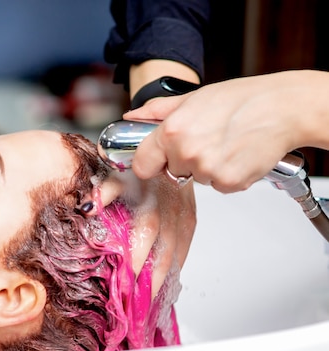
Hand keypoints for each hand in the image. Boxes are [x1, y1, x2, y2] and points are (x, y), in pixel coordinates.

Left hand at [90, 172, 195, 298]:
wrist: (165, 152)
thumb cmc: (135, 165)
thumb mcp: (116, 173)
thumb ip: (103, 191)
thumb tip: (88, 208)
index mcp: (152, 200)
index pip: (147, 232)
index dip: (137, 257)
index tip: (125, 278)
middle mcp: (171, 212)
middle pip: (163, 252)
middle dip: (151, 280)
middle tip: (137, 303)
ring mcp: (183, 218)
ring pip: (175, 256)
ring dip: (163, 280)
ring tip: (149, 302)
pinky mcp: (190, 222)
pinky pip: (183, 251)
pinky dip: (173, 270)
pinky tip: (164, 285)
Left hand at [124, 71, 327, 192]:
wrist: (283, 108)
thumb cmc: (242, 99)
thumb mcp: (193, 98)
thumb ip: (157, 111)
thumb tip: (132, 117)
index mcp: (172, 131)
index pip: (142, 165)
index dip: (151, 162)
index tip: (160, 158)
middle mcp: (186, 152)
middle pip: (172, 171)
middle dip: (185, 160)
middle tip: (207, 139)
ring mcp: (207, 170)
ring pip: (197, 179)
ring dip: (208, 167)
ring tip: (226, 143)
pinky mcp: (229, 183)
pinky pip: (219, 186)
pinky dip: (227, 175)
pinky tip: (237, 155)